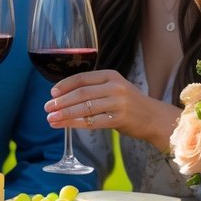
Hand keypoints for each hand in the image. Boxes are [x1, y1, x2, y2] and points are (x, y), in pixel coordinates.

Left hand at [45, 70, 180, 150]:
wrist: (153, 117)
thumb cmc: (129, 103)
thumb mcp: (114, 87)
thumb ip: (95, 88)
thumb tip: (64, 94)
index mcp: (110, 75)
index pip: (82, 78)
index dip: (64, 86)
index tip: (51, 94)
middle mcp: (114, 86)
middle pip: (81, 93)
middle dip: (61, 101)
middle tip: (47, 108)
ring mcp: (118, 102)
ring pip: (84, 108)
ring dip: (64, 114)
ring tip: (51, 118)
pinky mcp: (119, 119)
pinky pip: (92, 121)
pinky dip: (75, 123)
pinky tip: (65, 125)